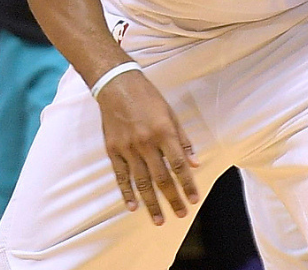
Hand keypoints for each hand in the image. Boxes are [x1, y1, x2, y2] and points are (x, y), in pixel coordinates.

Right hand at [96, 70, 200, 225]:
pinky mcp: (113, 151)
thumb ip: (183, 141)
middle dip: (172, 198)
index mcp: (164, 133)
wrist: (117, 88)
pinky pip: (121, 176)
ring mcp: (127, 149)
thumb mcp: (172, 115)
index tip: (193, 200)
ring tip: (159, 219)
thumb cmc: (149, 100)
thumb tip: (194, 163)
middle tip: (180, 215)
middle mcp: (146, 143)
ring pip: (141, 182)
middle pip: (161, 178)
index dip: (187, 184)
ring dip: (151, 203)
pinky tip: (133, 207)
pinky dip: (127, 193)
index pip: (179, 165)